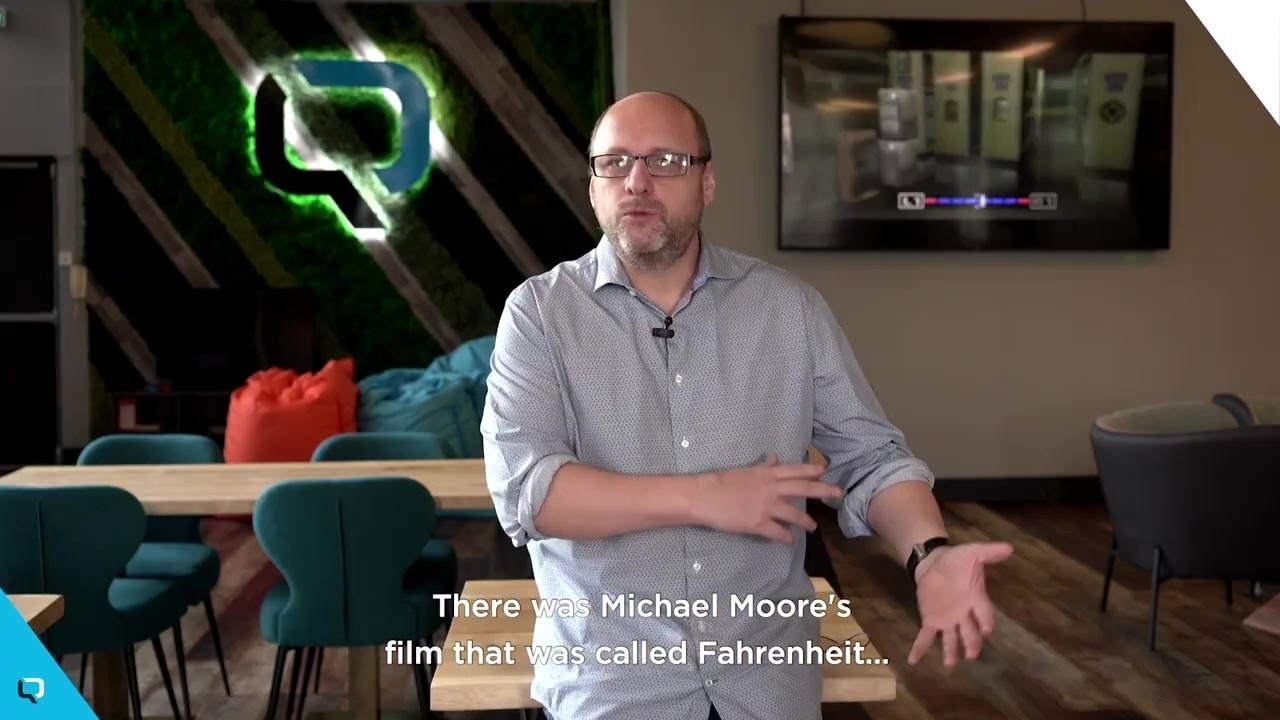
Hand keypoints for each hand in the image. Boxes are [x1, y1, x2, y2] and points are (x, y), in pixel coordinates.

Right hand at [692, 453, 843, 542]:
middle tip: (838, 493)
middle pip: (803, 488)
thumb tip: (775, 458)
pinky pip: (778, 532)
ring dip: (806, 521)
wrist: (703, 496)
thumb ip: (763, 467)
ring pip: (794, 514)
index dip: (812, 470)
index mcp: (766, 474)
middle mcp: (771, 488)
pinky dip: (786, 538)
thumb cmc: (721, 482)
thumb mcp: (745, 470)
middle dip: (822, 490)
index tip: (825, 470)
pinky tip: (790, 541)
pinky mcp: (758, 524)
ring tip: (813, 527)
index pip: (795, 470)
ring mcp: (766, 507)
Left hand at [907, 541, 1012, 667]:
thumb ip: (989, 552)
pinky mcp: (931, 619)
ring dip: (951, 651)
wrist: (934, 562)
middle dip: (972, 643)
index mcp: (975, 598)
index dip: (986, 621)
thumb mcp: (973, 552)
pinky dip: (921, 648)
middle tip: (972, 654)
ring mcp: (947, 619)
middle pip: (970, 632)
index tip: (987, 630)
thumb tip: (1009, 548)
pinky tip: (914, 660)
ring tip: (951, 664)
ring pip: (951, 638)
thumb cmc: (957, 560)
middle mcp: (964, 613)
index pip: (984, 613)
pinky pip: (927, 636)